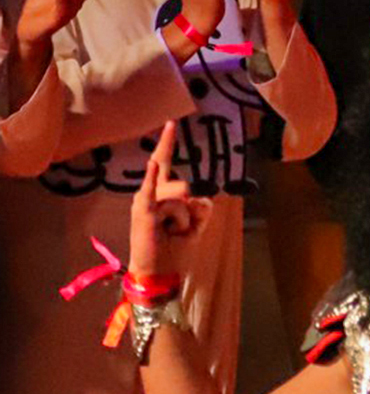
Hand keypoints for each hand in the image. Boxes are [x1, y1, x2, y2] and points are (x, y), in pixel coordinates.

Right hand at [129, 121, 214, 278]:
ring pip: (182, 198)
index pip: (166, 163)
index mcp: (162, 194)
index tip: (172, 122)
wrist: (158, 271)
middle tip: (176, 229)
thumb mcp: (196, 226)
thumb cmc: (174, 248)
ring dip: (184, 220)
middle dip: (189, 210)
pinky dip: (151, 178)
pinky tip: (151, 164)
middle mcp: (152, 193)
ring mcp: (145, 200)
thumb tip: (200, 199)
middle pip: (184, 186)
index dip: (168, 142)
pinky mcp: (144, 210)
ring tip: (171, 232)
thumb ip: (201, 209)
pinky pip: (151, 191)